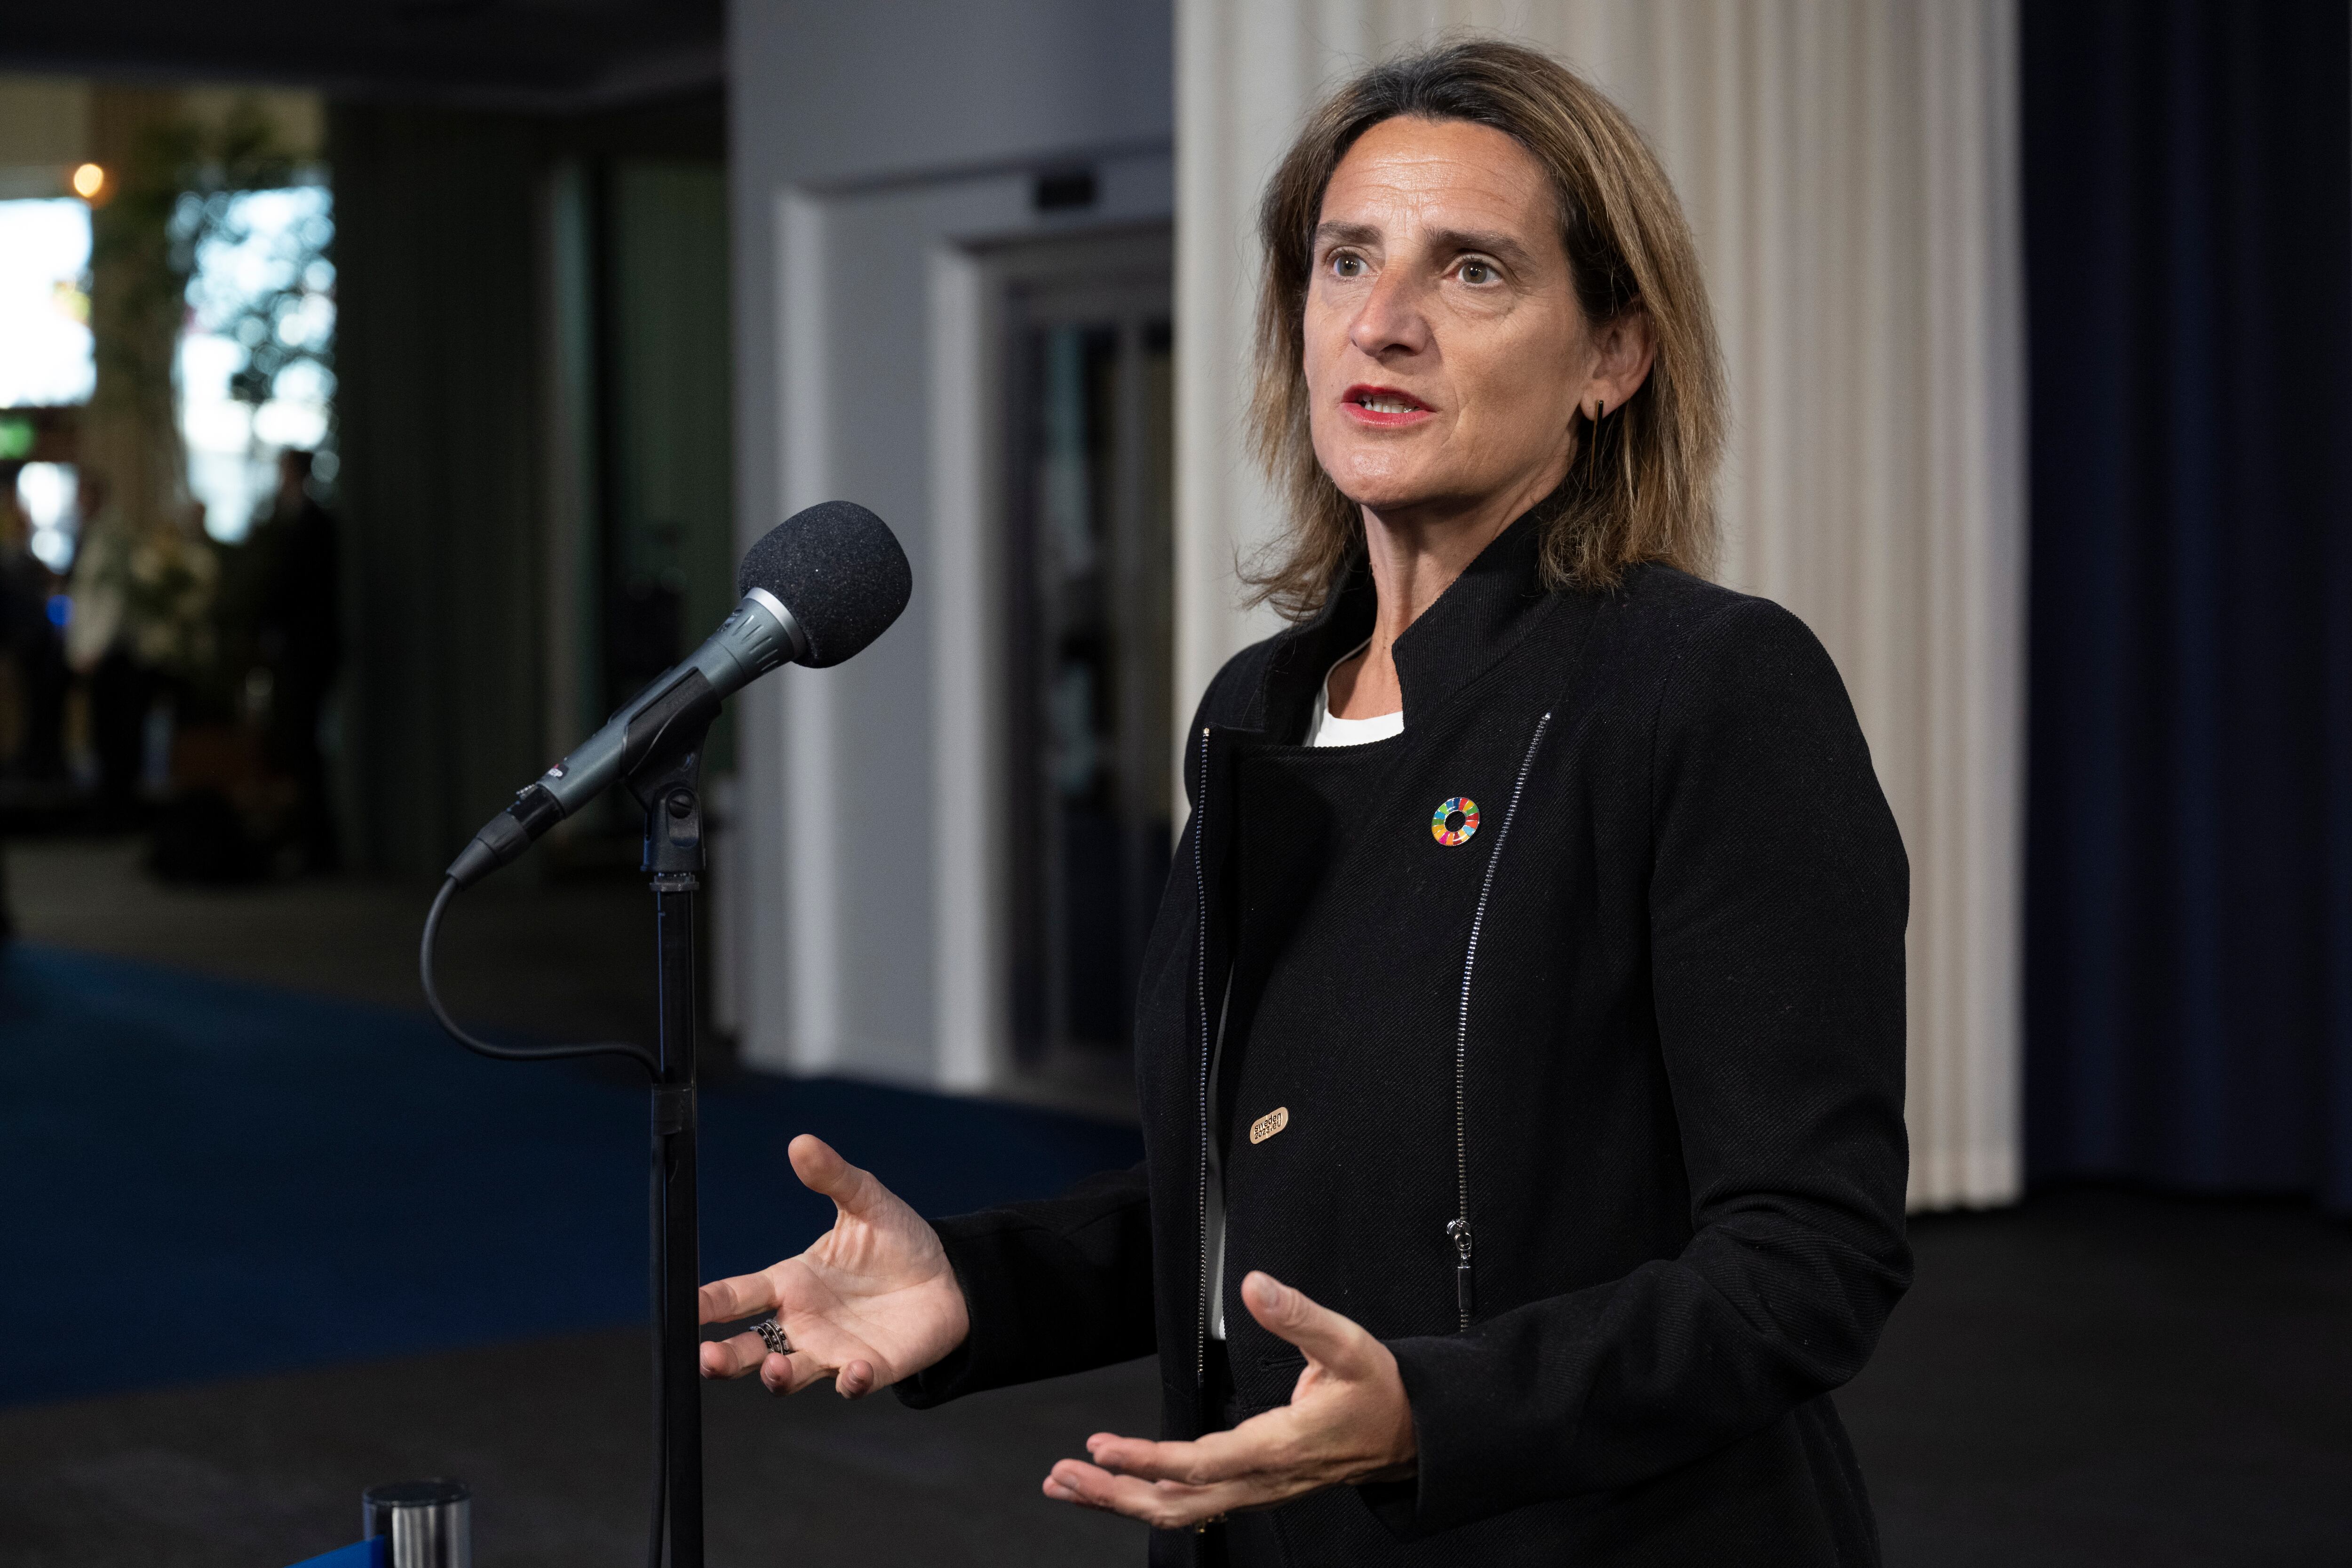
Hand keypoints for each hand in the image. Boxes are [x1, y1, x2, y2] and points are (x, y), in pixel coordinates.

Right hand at [697, 1134, 969, 1397]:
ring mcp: (833, 1350)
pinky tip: (854, 1371)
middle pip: (749, 1349)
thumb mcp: (867, 1201)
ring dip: (777, 1376)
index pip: (739, 1295)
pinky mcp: (869, 1368)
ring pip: (789, 1374)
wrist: (950, 1275)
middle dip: (724, 1358)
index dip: (709, 1303)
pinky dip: (850, 1382)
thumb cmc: (898, 1240)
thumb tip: (801, 1143)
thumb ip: (833, 1177)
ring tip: (773, 1369)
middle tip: (707, 1359)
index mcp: (792, 1282)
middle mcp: (803, 1323)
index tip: (685, 1307)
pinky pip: (851, 1384)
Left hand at [1041, 1271, 1415, 1528]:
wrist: (1410, 1436)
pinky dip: (1150, 1497)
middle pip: (1176, 1503)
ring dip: (1123, 1500)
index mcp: (1279, 1447)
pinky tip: (1120, 1488)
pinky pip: (1194, 1505)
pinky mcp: (1253, 1488)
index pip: (1199, 1464)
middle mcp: (1262, 1480)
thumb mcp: (1349, 1344)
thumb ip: (1299, 1315)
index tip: (1101, 1447)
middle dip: (1115, 1493)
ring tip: (1071, 1484)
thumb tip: (1255, 1286)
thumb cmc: (1379, 1392)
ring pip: (1181, 1511)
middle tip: (1064, 1476)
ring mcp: (1256, 1491)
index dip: (1147, 1458)